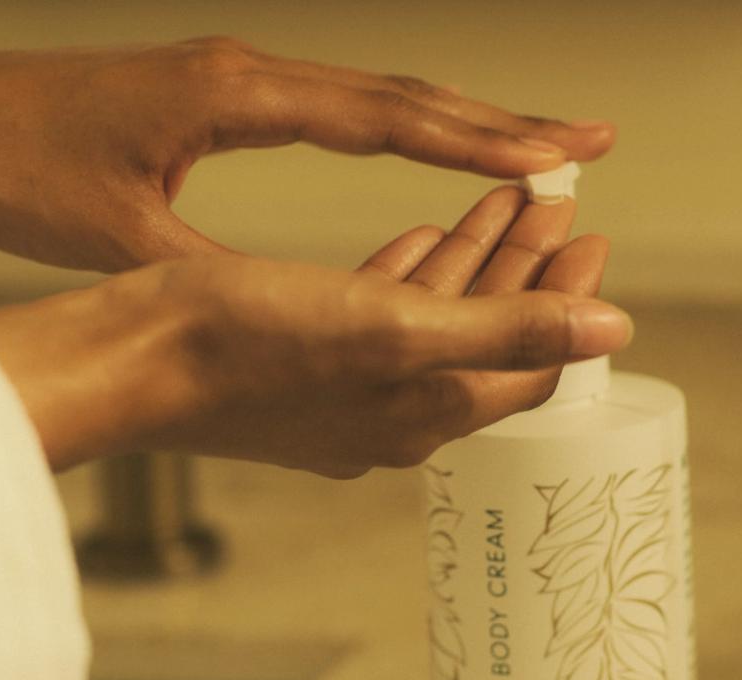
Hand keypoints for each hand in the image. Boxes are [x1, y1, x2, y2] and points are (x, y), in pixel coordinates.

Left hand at [0, 37, 615, 271]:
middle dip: (499, 121)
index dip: (474, 143)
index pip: (382, 118)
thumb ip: (211, 261)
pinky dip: (402, 128)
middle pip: (400, 95)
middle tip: (592, 140)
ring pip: (374, 97)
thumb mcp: (115, 233)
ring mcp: (236, 75)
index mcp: (233, 96)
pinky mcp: (220, 92)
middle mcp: (248, 71)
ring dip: (460, 122)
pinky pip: (337, 107)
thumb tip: (298, 304)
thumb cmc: (13, 168)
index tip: (555, 158)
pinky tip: (433, 146)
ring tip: (541, 147)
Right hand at [0, 189, 618, 475]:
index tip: (594, 238)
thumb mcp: (393, 327)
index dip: (569, 300)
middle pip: (486, 339)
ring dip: (472, 261)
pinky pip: (377, 317)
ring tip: (505, 203)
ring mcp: (343, 391)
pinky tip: (425, 233)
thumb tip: (612, 328)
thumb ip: (506, 330)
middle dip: (526, 270)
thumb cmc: (246, 345)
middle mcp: (389, 414)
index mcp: (422, 414)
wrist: (129, 358)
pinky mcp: (300, 364)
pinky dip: (409, 273)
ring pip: (432, 321)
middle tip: (559, 210)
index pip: (530, 364)